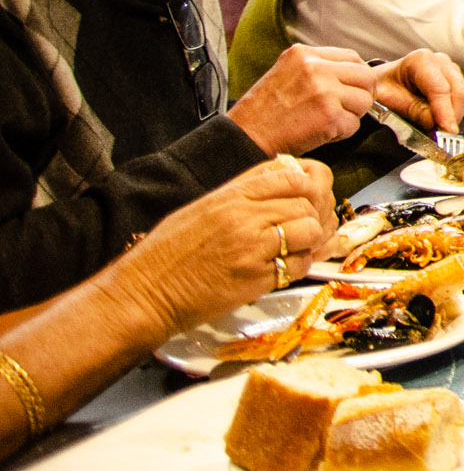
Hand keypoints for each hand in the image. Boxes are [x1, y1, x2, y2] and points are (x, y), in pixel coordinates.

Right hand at [100, 157, 337, 338]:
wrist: (143, 294)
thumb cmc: (166, 254)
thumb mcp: (202, 209)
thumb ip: (242, 192)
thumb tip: (283, 177)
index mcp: (229, 196)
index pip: (291, 175)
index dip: (309, 183)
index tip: (308, 195)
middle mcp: (243, 218)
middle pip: (306, 201)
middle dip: (314, 213)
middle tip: (309, 225)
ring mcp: (251, 248)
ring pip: (309, 230)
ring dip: (311, 240)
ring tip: (298, 247)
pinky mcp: (255, 280)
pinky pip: (298, 265)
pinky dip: (301, 266)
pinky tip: (287, 267)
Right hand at [228, 45, 379, 155]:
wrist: (245, 136)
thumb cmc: (264, 110)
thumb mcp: (287, 72)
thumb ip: (318, 67)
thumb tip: (354, 73)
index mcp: (304, 54)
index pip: (353, 57)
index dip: (356, 76)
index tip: (351, 89)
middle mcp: (316, 68)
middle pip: (366, 77)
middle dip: (360, 95)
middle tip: (345, 108)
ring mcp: (324, 91)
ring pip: (364, 101)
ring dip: (351, 115)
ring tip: (326, 121)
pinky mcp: (329, 116)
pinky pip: (354, 125)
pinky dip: (341, 133)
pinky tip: (320, 132)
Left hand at [374, 50, 463, 133]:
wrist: (383, 83)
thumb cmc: (383, 88)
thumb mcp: (388, 100)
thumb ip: (412, 110)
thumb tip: (434, 123)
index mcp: (421, 61)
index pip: (440, 89)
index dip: (445, 112)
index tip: (446, 131)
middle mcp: (441, 62)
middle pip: (459, 93)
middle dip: (452, 117)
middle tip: (441, 137)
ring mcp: (451, 71)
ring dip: (453, 117)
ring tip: (434, 129)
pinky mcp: (456, 82)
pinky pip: (463, 103)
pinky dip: (454, 115)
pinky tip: (437, 120)